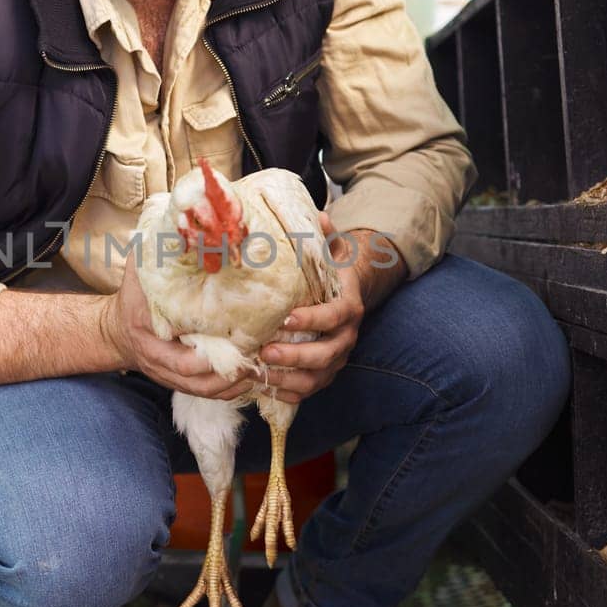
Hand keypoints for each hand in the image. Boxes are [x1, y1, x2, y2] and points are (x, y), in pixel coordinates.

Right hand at [101, 253, 253, 399]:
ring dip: (238, 381)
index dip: (209, 357)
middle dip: (232, 371)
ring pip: (209, 391)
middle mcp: (160, 363)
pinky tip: (254, 371)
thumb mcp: (138, 272)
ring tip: (264, 362)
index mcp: (150, 337)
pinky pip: (211, 394)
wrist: (115, 330)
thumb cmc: (132, 297)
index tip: (236, 343)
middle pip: (200, 381)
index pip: (181, 359)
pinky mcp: (183, 383)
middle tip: (262, 351)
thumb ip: (156, 253)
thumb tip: (181, 224)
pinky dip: (234, 388)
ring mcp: (172, 377)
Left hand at [256, 212, 367, 403]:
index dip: (313, 319)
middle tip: (265, 351)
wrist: (347, 295)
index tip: (286, 318)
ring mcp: (336, 359)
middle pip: (327, 354)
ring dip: (287, 379)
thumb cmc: (332, 273)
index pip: (335, 316)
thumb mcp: (332, 251)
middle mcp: (346, 337)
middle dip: (295, 356)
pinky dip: (286, 392)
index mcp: (348, 307)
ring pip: (316, 379)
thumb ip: (326, 236)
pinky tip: (261, 387)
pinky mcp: (323, 374)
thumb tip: (320, 215)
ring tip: (258, 374)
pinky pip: (307, 391)